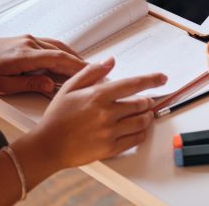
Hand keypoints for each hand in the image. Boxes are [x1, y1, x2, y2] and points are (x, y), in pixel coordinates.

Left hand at [0, 34, 86, 94]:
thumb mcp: (2, 85)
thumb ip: (29, 84)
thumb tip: (50, 84)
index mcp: (24, 56)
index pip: (57, 59)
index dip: (76, 66)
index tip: (91, 72)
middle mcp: (30, 44)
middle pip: (62, 53)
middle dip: (80, 63)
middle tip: (97, 72)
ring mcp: (30, 40)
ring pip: (59, 47)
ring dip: (74, 57)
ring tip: (87, 67)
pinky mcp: (29, 40)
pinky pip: (52, 45)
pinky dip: (65, 52)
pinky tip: (70, 58)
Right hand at [28, 57, 166, 167]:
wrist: (47, 146)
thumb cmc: (57, 117)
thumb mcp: (70, 87)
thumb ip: (92, 72)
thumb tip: (110, 61)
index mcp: (98, 95)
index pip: (133, 84)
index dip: (151, 80)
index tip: (162, 78)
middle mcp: (107, 113)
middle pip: (141, 104)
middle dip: (147, 101)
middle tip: (146, 101)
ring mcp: (109, 132)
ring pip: (141, 121)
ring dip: (147, 116)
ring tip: (144, 114)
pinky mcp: (110, 148)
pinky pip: (135, 139)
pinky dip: (141, 133)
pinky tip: (138, 129)